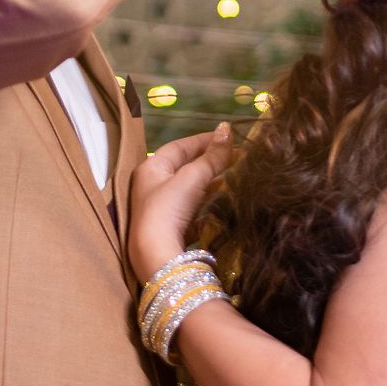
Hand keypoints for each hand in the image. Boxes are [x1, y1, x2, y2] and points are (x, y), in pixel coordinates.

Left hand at [128, 124, 232, 283]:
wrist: (157, 257)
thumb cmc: (168, 208)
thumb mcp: (192, 177)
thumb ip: (212, 155)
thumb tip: (226, 128)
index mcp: (151, 169)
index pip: (179, 146)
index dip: (204, 140)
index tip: (228, 136)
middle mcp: (152, 187)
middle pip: (184, 168)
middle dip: (209, 161)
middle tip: (235, 157)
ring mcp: (161, 211)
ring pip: (189, 190)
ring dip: (210, 183)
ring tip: (232, 177)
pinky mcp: (171, 231)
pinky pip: (192, 213)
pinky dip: (207, 207)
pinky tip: (222, 206)